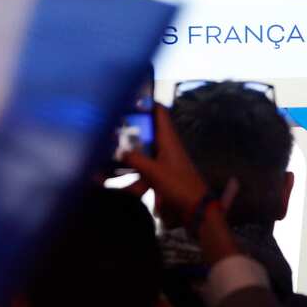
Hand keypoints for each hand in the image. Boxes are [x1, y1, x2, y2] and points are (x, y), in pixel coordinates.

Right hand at [122, 104, 209, 223]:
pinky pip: (145, 167)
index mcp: (168, 138)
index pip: (159, 112)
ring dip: (131, 150)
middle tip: (111, 124)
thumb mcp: (154, 171)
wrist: (196, 208)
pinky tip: (120, 173)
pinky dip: (135, 168)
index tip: (128, 99)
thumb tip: (118, 149)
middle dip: (132, 127)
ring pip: (145, 149)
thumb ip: (135, 159)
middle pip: (149, 129)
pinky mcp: (163, 174)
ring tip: (110, 148)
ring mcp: (165, 160)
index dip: (147, 103)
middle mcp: (166, 145)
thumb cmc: (178, 184)